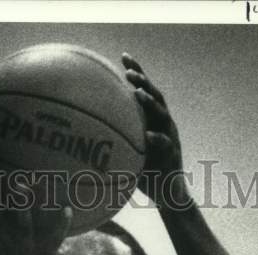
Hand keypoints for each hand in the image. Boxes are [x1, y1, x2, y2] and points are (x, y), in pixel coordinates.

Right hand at [0, 180, 71, 254]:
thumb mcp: (14, 250)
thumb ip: (13, 227)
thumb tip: (19, 201)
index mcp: (0, 241)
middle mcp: (10, 244)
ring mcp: (27, 252)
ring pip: (21, 225)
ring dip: (22, 205)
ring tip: (22, 184)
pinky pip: (53, 239)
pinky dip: (60, 225)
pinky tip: (68, 209)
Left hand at [122, 53, 185, 207]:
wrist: (167, 194)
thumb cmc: (143, 173)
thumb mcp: (128, 153)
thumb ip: (115, 141)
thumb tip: (85, 136)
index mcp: (153, 120)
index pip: (145, 90)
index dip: (137, 72)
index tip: (124, 57)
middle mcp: (163, 124)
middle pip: (155, 95)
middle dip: (142, 80)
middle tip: (128, 72)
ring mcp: (170, 137)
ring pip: (162, 115)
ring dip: (150, 103)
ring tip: (138, 94)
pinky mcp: (172, 155)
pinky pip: (165, 144)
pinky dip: (157, 138)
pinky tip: (148, 134)